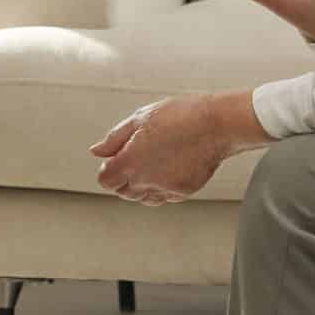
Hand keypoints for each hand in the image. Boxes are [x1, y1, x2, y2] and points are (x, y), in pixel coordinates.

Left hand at [89, 95, 233, 204]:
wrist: (217, 124)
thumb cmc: (180, 115)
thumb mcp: (141, 118)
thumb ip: (114, 138)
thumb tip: (97, 152)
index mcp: (130, 161)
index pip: (105, 180)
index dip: (108, 168)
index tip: (118, 157)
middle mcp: (145, 180)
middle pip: (122, 192)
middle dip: (124, 178)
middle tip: (138, 156)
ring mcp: (165, 189)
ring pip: (143, 198)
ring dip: (142, 185)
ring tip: (155, 161)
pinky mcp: (183, 192)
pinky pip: (164, 197)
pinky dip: (162, 187)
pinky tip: (171, 166)